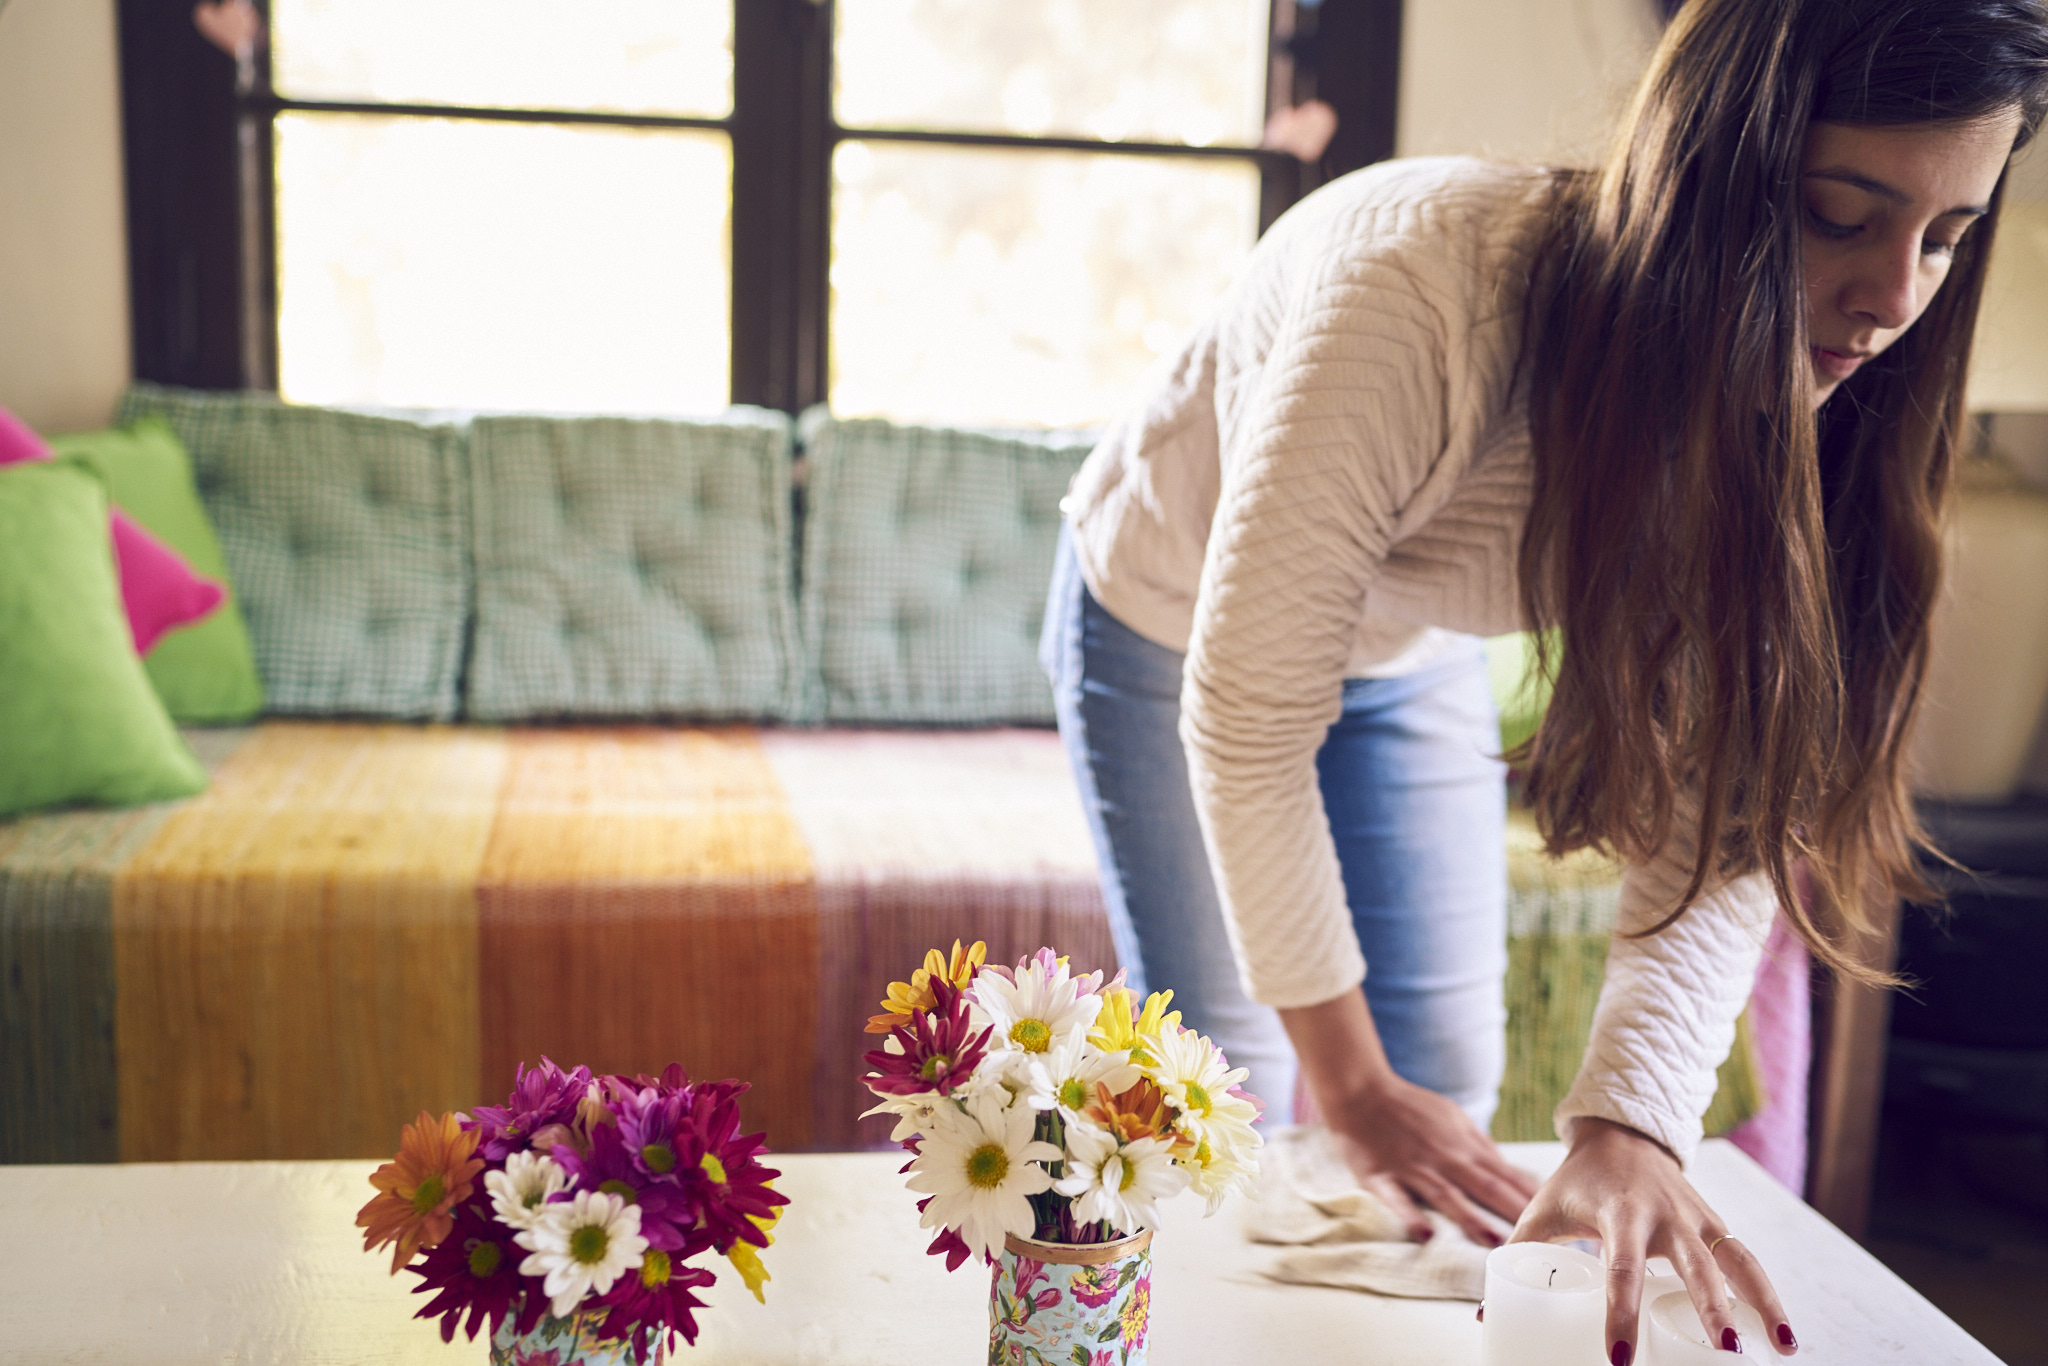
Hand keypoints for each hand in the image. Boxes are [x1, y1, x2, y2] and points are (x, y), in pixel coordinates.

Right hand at [1321, 1069, 1540, 1244]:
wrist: (1360, 1089)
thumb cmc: (1407, 1105)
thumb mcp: (1452, 1117)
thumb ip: (1479, 1145)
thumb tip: (1507, 1169)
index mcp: (1462, 1145)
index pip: (1504, 1174)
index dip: (1530, 1196)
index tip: (1557, 1216)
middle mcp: (1443, 1157)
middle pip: (1484, 1186)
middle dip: (1512, 1211)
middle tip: (1539, 1238)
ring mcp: (1412, 1168)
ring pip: (1446, 1195)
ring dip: (1470, 1218)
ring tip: (1494, 1240)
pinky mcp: (1381, 1177)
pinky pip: (1396, 1199)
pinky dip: (1410, 1216)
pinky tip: (1425, 1235)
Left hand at [1513, 1118, 1796, 1362]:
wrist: (1621, 1133)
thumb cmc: (1578, 1181)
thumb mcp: (1543, 1210)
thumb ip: (1517, 1255)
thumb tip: (1482, 1313)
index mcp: (1619, 1215)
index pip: (1620, 1270)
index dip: (1618, 1314)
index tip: (1620, 1358)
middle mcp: (1665, 1215)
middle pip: (1692, 1267)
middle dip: (1710, 1309)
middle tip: (1724, 1352)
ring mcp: (1696, 1218)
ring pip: (1735, 1262)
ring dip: (1760, 1303)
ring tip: (1781, 1347)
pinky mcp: (1714, 1224)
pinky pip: (1746, 1260)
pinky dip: (1767, 1293)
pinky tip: (1782, 1332)